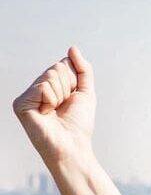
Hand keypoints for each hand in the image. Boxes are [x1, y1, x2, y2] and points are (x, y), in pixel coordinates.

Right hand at [11, 46, 97, 163]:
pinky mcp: (20, 103)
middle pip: (57, 68)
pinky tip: (47, 113)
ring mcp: (27, 96)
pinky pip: (43, 87)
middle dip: (68, 87)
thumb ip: (83, 69)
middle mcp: (37, 89)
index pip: (63, 64)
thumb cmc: (78, 123)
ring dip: (61, 95)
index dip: (75, 81)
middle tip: (63, 106)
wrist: (73, 145)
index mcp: (50, 85)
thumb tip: (72, 48)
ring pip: (50, 76)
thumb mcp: (86, 91)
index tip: (72, 99)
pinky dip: (52, 100)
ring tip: (55, 111)